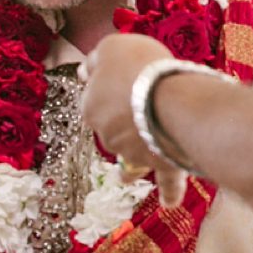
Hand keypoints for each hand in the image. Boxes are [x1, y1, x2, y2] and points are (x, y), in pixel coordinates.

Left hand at [83, 34, 185, 205]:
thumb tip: (83, 70)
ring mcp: (134, 152)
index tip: (122, 83)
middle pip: (114, 128)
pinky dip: (169, 191)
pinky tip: (168, 203)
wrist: (166, 98)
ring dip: (141, 151)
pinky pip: (166, 179)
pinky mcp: (161, 163)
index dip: (108, 89)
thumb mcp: (112, 48)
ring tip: (151, 146)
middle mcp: (108, 134)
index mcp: (91, 107)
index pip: (94, 99)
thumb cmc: (138, 67)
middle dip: (124, 121)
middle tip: (142, 106)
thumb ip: (97, 59)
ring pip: (136, 153)